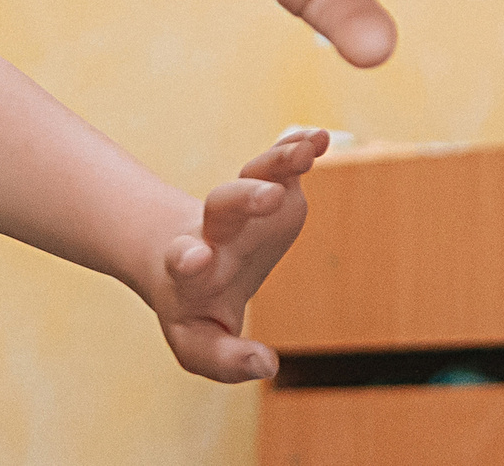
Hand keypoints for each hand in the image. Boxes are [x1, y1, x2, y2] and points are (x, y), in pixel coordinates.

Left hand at [144, 127, 331, 382]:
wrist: (189, 260)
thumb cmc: (195, 309)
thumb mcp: (201, 343)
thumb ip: (227, 360)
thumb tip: (268, 366)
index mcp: (192, 272)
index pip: (184, 261)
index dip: (189, 259)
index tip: (197, 258)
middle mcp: (216, 231)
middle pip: (222, 204)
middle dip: (243, 197)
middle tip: (269, 197)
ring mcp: (245, 206)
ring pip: (254, 174)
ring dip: (277, 162)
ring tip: (305, 151)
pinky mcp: (273, 189)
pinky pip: (282, 164)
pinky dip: (299, 148)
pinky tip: (318, 138)